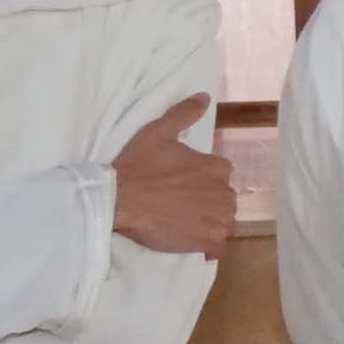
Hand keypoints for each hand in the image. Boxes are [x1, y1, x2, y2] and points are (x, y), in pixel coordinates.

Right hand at [111, 96, 235, 258]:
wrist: (118, 200)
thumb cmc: (138, 166)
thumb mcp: (159, 132)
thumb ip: (184, 114)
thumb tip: (204, 97)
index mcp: (218, 167)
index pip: (219, 175)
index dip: (200, 181)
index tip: (180, 186)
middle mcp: (225, 192)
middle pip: (222, 200)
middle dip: (205, 203)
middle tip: (177, 206)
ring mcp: (219, 219)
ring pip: (221, 222)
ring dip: (206, 223)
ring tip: (180, 222)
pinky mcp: (210, 242)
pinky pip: (216, 246)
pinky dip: (205, 245)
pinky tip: (185, 239)